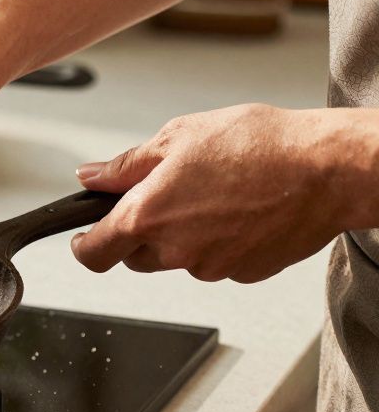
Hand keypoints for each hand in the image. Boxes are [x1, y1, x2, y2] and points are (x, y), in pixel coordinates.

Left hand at [72, 104, 372, 281]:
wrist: (327, 170)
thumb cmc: (258, 146)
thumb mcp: (177, 137)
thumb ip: (125, 165)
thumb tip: (90, 177)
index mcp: (148, 216)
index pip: (93, 253)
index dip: (83, 246)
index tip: (83, 236)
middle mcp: (175, 251)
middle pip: (134, 256)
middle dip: (139, 232)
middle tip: (167, 195)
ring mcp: (211, 267)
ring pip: (177, 259)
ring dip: (182, 235)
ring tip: (215, 193)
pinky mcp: (243, 273)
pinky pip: (216, 262)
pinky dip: (218, 241)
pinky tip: (240, 210)